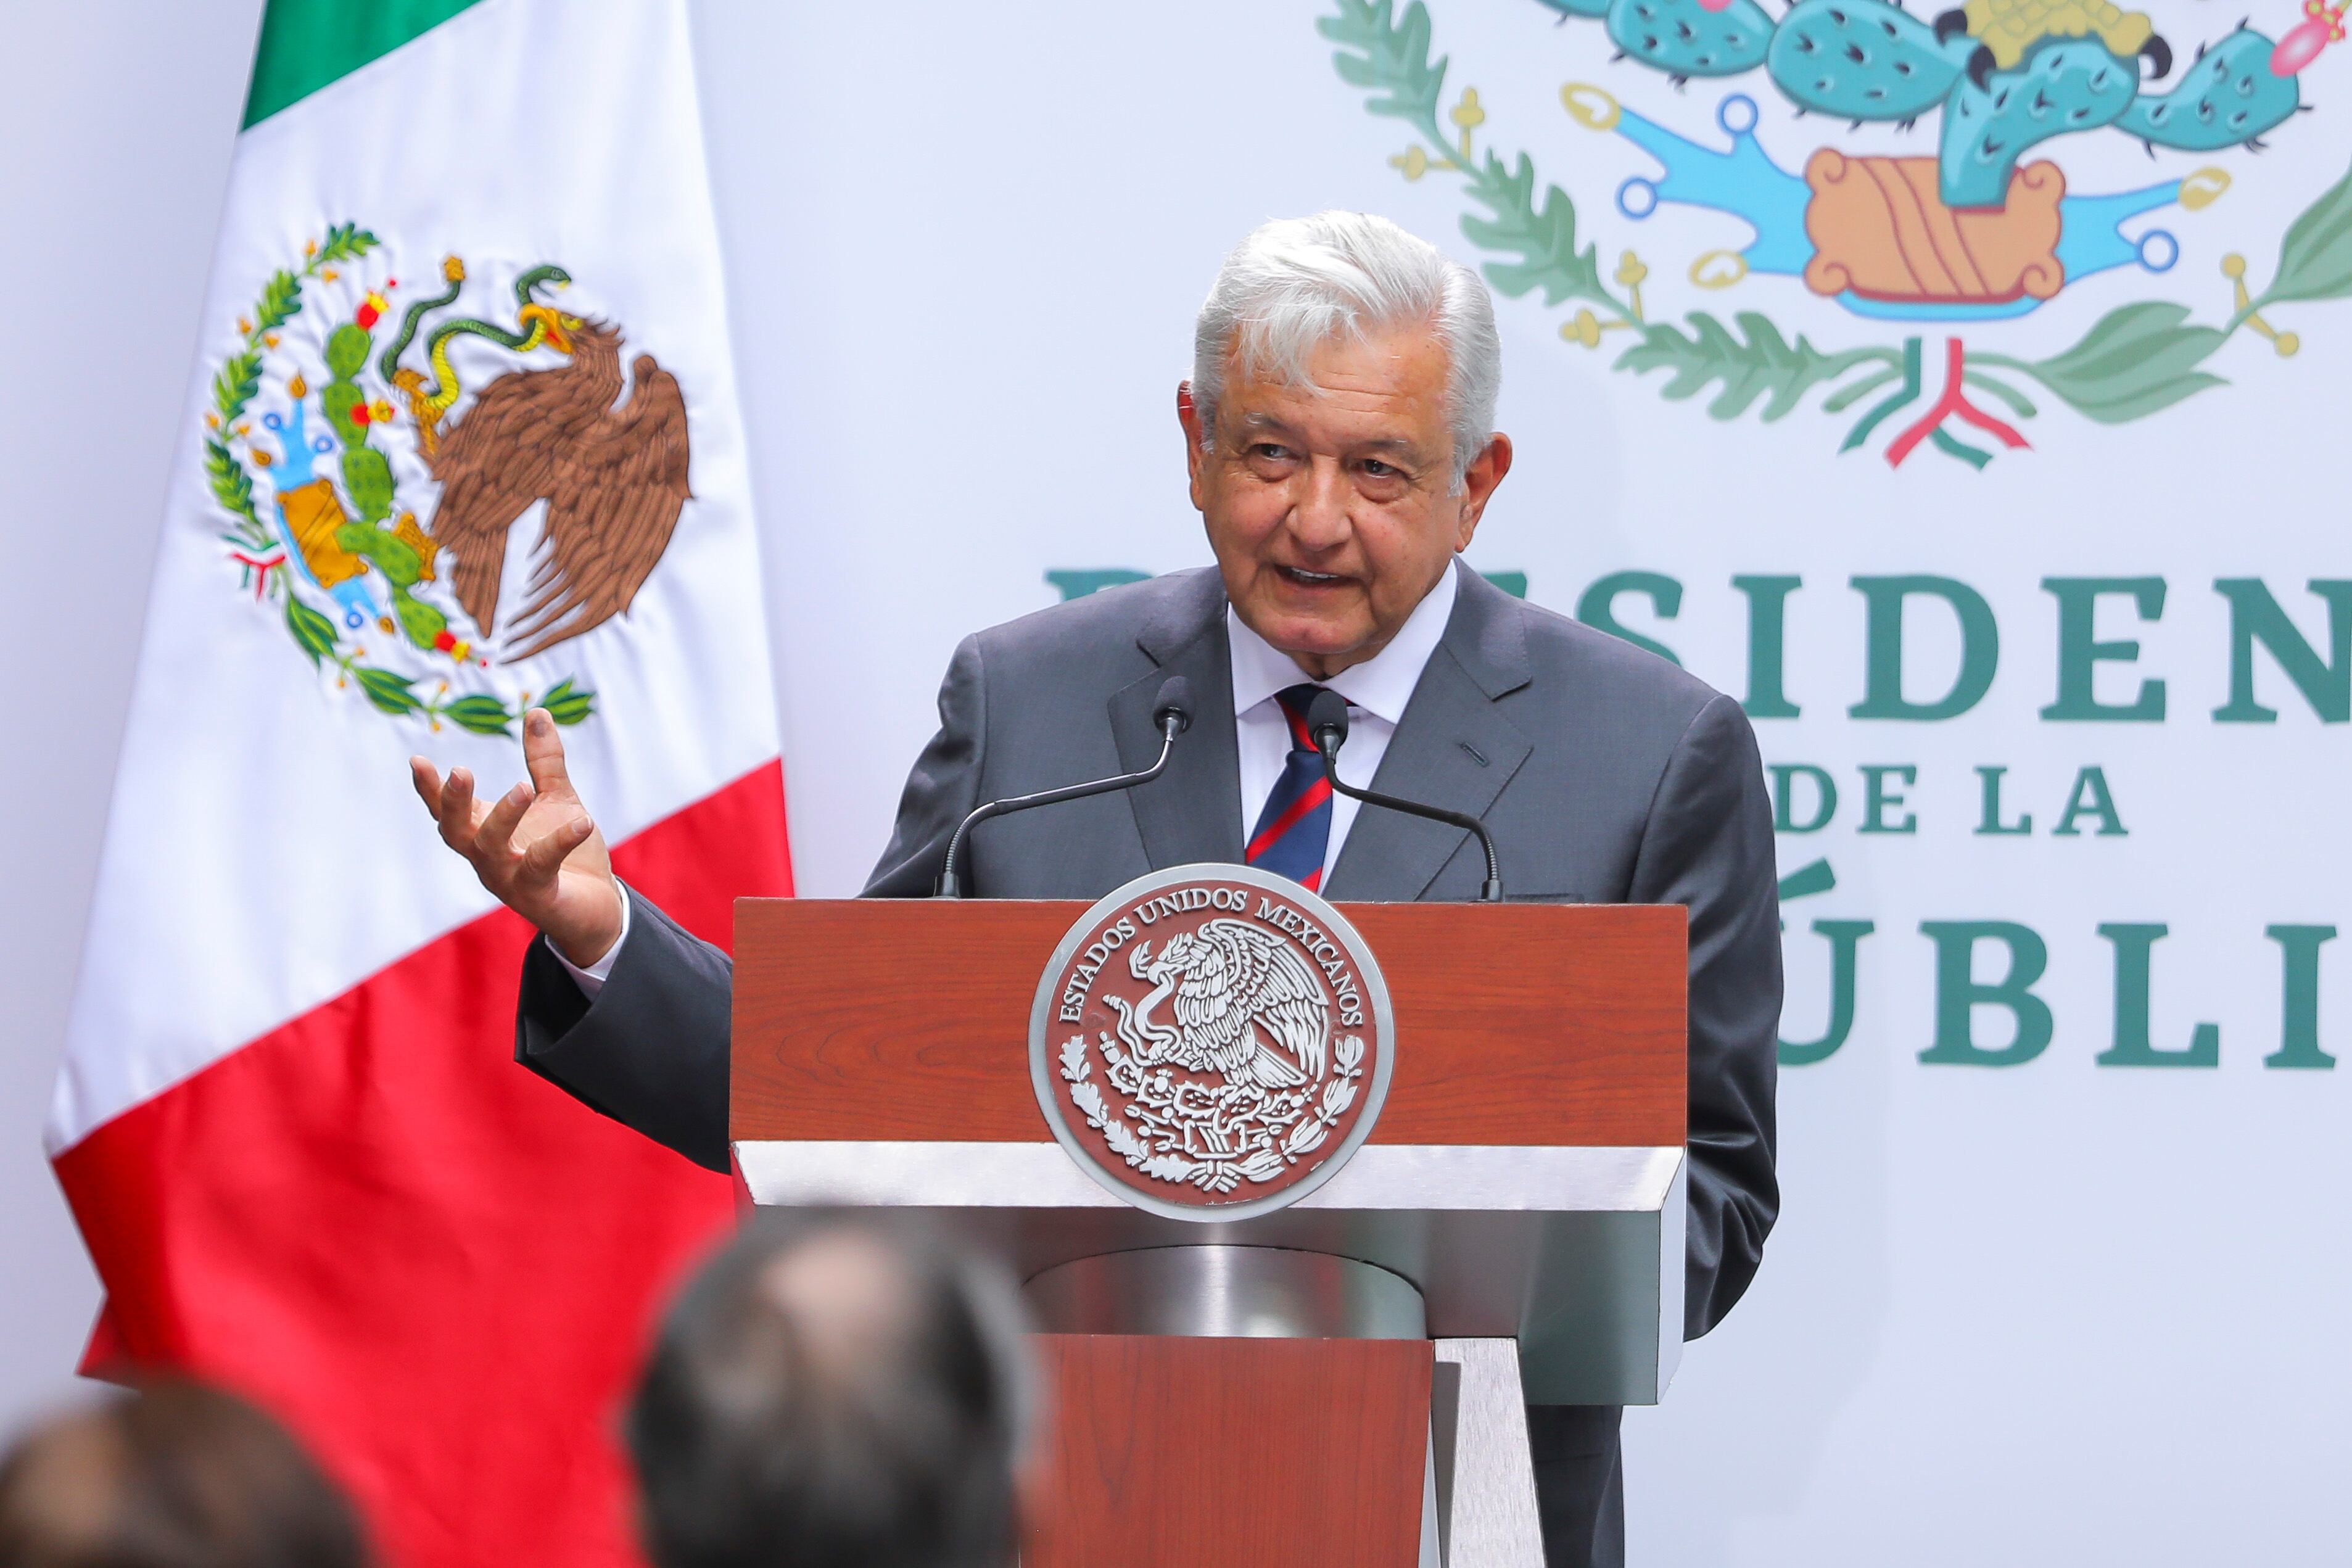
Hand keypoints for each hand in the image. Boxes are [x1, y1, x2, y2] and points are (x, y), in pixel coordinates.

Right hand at [410, 708, 622, 967]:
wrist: (595, 907)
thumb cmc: (567, 853)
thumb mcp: (556, 799)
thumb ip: (544, 761)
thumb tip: (536, 710)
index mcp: (484, 832)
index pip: (447, 810)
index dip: (429, 789)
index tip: (416, 760)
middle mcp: (487, 858)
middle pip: (455, 831)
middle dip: (453, 803)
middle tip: (459, 771)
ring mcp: (508, 880)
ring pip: (491, 850)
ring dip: (503, 817)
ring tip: (522, 787)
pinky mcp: (538, 897)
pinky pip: (541, 867)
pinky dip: (559, 842)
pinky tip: (584, 821)